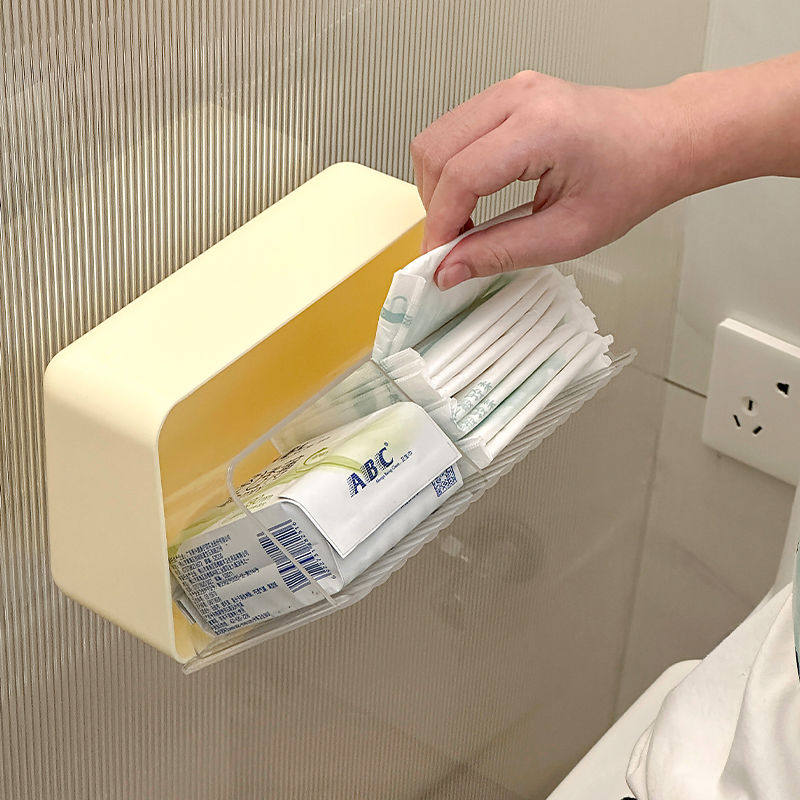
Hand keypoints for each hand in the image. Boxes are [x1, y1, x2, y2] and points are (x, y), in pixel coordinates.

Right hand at [411, 70, 690, 288]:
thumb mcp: (569, 234)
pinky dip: (451, 170)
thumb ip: (502, 252)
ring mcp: (511, 91)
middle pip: (435, 151)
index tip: (439, 259)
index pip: (461, 176)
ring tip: (463, 224)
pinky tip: (471, 198)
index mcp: (541, 127)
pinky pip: (454, 131)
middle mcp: (520, 97)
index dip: (441, 225)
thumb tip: (452, 267)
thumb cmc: (634, 176)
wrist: (663, 140)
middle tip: (450, 245)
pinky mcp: (508, 96)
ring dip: (438, 188)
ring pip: (436, 139)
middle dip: (434, 207)